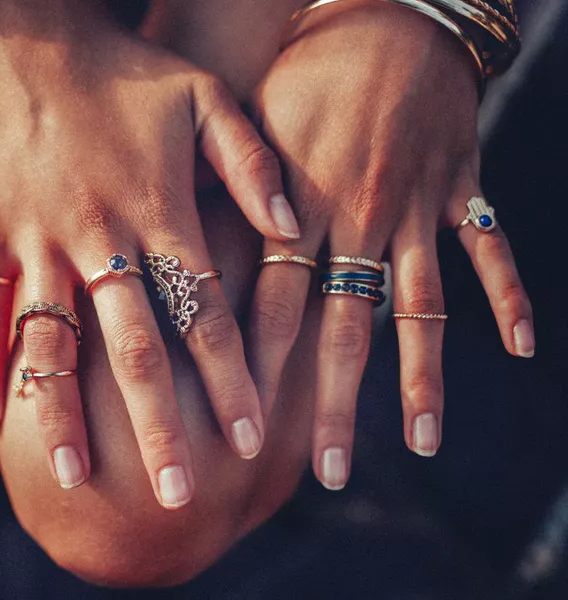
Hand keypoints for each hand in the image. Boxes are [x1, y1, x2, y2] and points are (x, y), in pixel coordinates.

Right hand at [0, 2, 298, 507]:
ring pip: (52, 344)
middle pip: (133, 349)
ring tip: (74, 475)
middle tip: (178, 492)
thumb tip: (293, 227)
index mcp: (158, 211)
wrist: (25, 36)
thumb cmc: (124, 69)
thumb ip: (252, 164)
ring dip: (62, 413)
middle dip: (159, 425)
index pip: (204, 314)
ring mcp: (37, 242)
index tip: (250, 438)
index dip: (231, 379)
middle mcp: (98, 238)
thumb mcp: (205, 97)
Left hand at [247, 1, 533, 488]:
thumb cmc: (304, 74)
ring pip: (420, 306)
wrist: (383, 18)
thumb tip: (181, 257)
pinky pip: (489, 250)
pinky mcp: (460, 190)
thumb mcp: (251, 124)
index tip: (248, 433)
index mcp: (300, 205)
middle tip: (329, 472)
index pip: (275, 304)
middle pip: (345, 327)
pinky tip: (524, 346)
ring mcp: (415, 208)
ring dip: (422, 378)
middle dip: (334, 404)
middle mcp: (358, 217)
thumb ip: (226, 196)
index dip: (262, 371)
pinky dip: (510, 295)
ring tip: (421, 443)